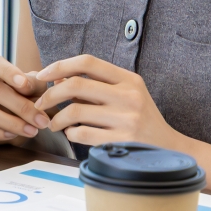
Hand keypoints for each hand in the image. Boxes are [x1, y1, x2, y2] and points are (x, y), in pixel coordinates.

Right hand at [0, 54, 52, 144]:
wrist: (10, 117)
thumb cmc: (21, 96)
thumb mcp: (32, 86)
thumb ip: (32, 84)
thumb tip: (26, 86)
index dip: (8, 72)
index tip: (25, 85)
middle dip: (21, 107)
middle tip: (42, 121)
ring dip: (11, 123)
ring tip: (31, 131)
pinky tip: (11, 135)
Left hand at [34, 55, 181, 148]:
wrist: (169, 149)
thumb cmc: (141, 118)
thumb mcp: (126, 94)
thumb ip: (95, 85)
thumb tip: (56, 79)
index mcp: (129, 80)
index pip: (88, 62)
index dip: (59, 66)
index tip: (42, 75)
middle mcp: (129, 96)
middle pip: (75, 85)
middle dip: (50, 94)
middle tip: (41, 104)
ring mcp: (126, 120)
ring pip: (74, 111)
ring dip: (56, 118)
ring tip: (54, 123)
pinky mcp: (122, 142)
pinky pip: (82, 133)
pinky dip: (70, 133)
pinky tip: (71, 134)